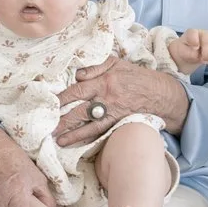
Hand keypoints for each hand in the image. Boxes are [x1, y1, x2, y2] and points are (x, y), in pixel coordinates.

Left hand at [56, 57, 188, 145]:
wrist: (161, 93)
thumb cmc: (136, 77)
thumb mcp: (117, 63)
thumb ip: (96, 66)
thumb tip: (78, 74)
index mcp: (105, 81)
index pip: (78, 89)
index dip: (63, 97)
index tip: (49, 103)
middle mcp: (107, 98)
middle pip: (80, 110)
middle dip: (63, 119)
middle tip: (47, 126)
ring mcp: (113, 113)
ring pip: (89, 125)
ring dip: (72, 134)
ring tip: (57, 140)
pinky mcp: (119, 123)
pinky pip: (101, 132)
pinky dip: (87, 138)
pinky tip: (76, 143)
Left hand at [168, 29, 207, 70]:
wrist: (190, 51)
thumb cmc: (186, 50)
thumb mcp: (182, 53)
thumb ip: (189, 53)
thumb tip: (197, 53)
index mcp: (191, 33)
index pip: (193, 33)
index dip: (194, 41)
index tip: (195, 48)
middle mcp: (202, 32)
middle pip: (207, 41)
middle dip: (206, 53)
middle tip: (203, 61)